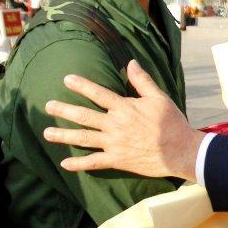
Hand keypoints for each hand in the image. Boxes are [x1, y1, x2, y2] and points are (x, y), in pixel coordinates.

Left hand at [43, 59, 200, 178]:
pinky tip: (65, 163)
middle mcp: (115, 125)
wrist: (180, 150)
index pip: (98, 94)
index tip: (67, 79)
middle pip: (84, 116)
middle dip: (64, 109)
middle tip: (48, 106)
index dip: (82, 85)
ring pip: (84, 138)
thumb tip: (131, 63)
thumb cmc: (171, 123)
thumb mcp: (159, 97)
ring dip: (64, 135)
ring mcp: (114, 144)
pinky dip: (79, 164)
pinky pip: (94, 163)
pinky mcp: (117, 160)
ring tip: (47, 133)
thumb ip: (142, 81)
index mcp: (124, 108)